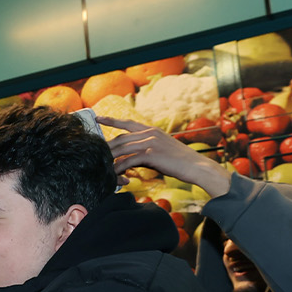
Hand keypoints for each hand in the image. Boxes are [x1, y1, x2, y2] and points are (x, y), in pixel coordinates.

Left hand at [101, 117, 231, 197]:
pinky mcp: (151, 154)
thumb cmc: (180, 162)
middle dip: (106, 146)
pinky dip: (120, 168)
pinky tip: (114, 174)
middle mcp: (150, 133)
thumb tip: (131, 159)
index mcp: (152, 130)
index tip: (99, 118)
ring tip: (100, 164)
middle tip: (95, 151)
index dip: (112, 120)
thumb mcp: (161, 150)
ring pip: (122, 148)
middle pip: (121, 138)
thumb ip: (146, 150)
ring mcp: (150, 142)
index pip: (128, 123)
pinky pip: (129, 160)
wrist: (196, 167)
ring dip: (110, 158)